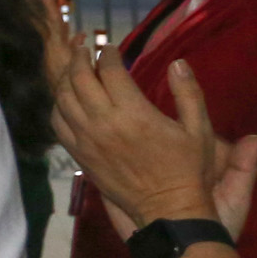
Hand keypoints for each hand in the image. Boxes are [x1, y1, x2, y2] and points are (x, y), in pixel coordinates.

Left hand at [47, 35, 245, 229]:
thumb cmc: (188, 169)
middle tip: (83, 48)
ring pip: (63, 99)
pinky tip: (66, 99)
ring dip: (66, 78)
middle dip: (80, 58)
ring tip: (74, 68)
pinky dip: (58, 106)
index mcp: (134, 113)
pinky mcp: (79, 155)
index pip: (110, 71)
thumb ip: (188, 93)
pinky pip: (58, 124)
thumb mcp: (198, 129)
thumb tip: (178, 63)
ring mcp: (87, 140)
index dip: (108, 54)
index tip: (110, 47)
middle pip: (79, 79)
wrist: (167, 210)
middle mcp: (104, 124)